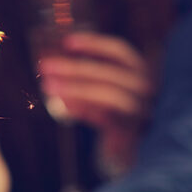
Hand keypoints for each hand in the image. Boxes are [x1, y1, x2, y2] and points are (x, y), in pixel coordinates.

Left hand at [38, 31, 151, 174]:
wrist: (128, 149)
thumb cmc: (111, 112)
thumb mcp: (100, 89)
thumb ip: (84, 76)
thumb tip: (50, 63)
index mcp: (139, 71)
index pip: (120, 51)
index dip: (94, 43)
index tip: (67, 42)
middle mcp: (145, 88)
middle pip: (109, 73)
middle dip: (74, 68)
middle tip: (45, 66)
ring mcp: (141, 110)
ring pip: (108, 94)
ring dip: (75, 88)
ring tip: (48, 85)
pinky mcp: (131, 131)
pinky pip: (105, 117)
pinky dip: (82, 110)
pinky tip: (63, 107)